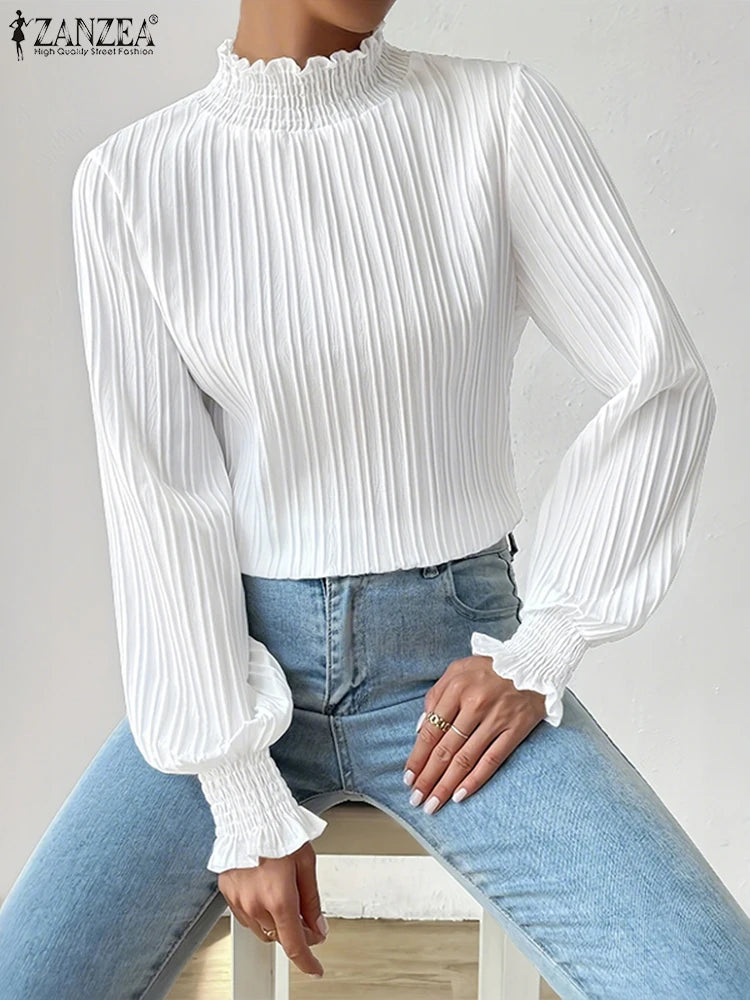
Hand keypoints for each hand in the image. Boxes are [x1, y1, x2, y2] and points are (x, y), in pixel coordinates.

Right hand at [218, 841, 327, 977]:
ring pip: (262, 929)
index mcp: (280, 897)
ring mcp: (239, 900)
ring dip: (276, 922)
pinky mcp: (227, 892)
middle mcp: (256, 904)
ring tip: (283, 895)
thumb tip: (318, 925)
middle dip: (295, 931)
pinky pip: (246, 915)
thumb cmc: (279, 831)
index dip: (308, 962)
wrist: (250, 814)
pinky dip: (259, 911)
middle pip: (280, 936)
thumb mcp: (307, 863)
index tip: (315, 969)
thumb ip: (312, 900)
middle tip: (306, 915)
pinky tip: (265, 891)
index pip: (295, 944)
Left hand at [402, 655, 546, 813]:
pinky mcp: (515, 730)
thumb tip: (420, 728)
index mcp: (456, 687)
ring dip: (446, 785)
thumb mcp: (458, 669)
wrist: (533, 663)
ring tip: (433, 803)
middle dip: (427, 778)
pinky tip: (461, 795)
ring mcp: (496, 719)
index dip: (417, 757)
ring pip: (465, 759)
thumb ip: (436, 695)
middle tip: (416, 799)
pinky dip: (475, 780)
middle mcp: (474, 704)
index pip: (431, 731)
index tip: (408, 777)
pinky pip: (492, 760)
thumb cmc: (490, 668)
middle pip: (445, 749)